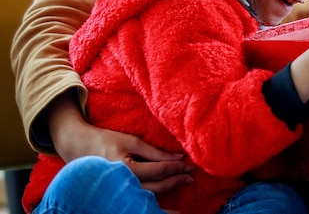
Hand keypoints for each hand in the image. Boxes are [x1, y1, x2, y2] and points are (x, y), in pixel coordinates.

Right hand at [49, 91, 192, 193]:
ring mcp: (117, 192)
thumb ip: (155, 152)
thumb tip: (178, 156)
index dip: (175, 168)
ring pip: (148, 198)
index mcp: (125, 168)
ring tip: (181, 186)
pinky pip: (137, 201)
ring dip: (167, 193)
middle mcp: (121, 184)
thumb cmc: (106, 141)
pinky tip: (165, 206)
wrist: (78, 148)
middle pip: (156, 187)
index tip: (189, 166)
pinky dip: (152, 204)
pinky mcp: (116, 195)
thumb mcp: (131, 141)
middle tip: (190, 177)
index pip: (158, 170)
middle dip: (175, 182)